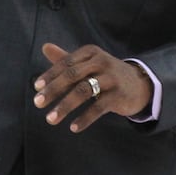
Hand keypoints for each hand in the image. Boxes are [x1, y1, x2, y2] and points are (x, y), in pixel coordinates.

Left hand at [32, 43, 152, 132]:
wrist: (139, 84)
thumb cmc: (106, 74)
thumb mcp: (88, 63)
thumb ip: (66, 59)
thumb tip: (44, 46)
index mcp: (90, 53)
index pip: (66, 63)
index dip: (50, 75)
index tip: (36, 88)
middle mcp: (101, 62)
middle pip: (72, 75)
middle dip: (53, 90)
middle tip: (37, 103)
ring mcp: (111, 78)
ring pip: (83, 91)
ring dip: (65, 106)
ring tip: (50, 119)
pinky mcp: (119, 95)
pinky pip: (98, 107)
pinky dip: (85, 118)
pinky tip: (73, 127)